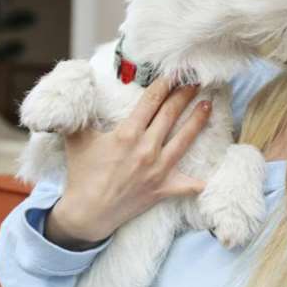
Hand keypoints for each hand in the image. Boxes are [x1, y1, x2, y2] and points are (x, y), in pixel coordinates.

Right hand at [44, 80, 209, 249]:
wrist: (87, 213)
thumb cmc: (82, 174)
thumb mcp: (77, 139)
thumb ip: (80, 115)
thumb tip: (79, 92)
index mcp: (127, 134)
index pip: (151, 102)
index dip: (164, 85)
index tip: (174, 73)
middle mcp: (146, 149)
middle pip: (170, 115)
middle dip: (184, 95)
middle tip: (196, 81)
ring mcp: (157, 170)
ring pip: (184, 141)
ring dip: (197, 121)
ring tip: (208, 106)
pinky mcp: (163, 189)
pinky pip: (186, 185)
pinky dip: (198, 182)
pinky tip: (210, 175)